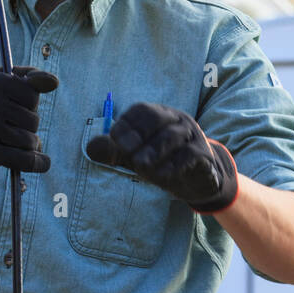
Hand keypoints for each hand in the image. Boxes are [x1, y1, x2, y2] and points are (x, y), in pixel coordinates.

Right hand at [0, 66, 58, 173]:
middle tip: (13, 123)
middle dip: (29, 124)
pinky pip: (25, 160)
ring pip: (30, 141)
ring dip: (29, 143)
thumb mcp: (11, 82)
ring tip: (14, 138)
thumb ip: (34, 77)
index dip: (30, 102)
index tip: (17, 102)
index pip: (32, 95)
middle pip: (33, 120)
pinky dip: (37, 163)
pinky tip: (43, 162)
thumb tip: (53, 82)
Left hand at [86, 102, 238, 212]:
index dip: (127, 123)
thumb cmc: (163, 164)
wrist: (198, 182)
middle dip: (140, 134)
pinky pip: (190, 155)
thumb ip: (116, 152)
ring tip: (141, 167)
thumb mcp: (137, 157)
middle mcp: (176, 121)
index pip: (142, 110)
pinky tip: (162, 175)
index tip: (115, 139)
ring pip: (173, 136)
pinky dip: (175, 165)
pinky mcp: (203, 155)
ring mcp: (192, 136)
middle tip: (127, 153)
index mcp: (159, 115)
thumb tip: (90, 148)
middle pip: (157, 118)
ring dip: (154, 151)